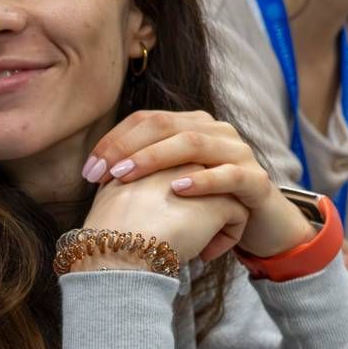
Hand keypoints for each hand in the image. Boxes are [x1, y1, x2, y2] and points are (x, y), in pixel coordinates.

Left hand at [81, 109, 312, 257]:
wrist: (259, 228)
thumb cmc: (206, 207)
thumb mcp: (171, 186)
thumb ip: (144, 173)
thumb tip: (97, 174)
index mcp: (193, 126)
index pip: (147, 120)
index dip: (114, 140)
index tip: (88, 169)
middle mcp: (216, 131)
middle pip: (165, 125)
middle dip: (127, 147)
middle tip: (101, 172)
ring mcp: (238, 153)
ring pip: (193, 143)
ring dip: (154, 159)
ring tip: (125, 176)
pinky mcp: (256, 180)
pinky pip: (228, 175)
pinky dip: (202, 181)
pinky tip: (177, 189)